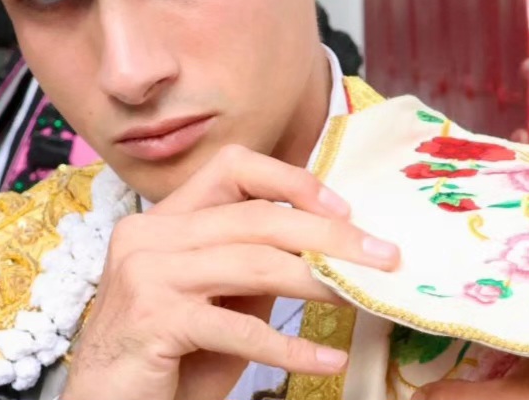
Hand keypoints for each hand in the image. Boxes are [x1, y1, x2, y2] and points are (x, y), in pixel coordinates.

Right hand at [62, 145, 400, 399]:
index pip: (232, 168)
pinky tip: (325, 361)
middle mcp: (149, 234)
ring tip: (362, 298)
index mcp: (164, 218)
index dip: (291, 179)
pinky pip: (239, 328)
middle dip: (328, 235)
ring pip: (252, 263)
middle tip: (382, 256)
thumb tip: (327, 245)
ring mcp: (146, 274)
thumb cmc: (167, 356)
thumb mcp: (216, 300)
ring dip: (319, 282)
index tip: (344, 209)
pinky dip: (289, 347)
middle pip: (255, 217)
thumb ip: (254, 266)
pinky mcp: (153, 321)